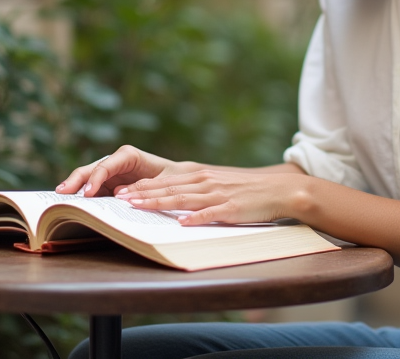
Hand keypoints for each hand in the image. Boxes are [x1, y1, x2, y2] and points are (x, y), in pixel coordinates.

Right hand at [56, 146, 199, 197]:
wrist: (178, 180)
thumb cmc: (172, 178)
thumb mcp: (162, 182)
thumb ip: (142, 185)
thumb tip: (119, 194)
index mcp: (128, 155)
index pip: (106, 165)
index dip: (95, 179)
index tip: (88, 194)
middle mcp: (115, 162)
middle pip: (90, 170)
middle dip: (75, 181)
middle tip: (61, 194)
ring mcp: (109, 174)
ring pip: (87, 179)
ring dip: (74, 189)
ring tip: (61, 200)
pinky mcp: (107, 185)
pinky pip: (92, 190)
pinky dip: (82, 197)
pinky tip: (72, 206)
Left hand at [115, 169, 308, 224]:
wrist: (279, 190)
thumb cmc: (248, 190)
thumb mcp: (219, 184)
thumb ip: (198, 189)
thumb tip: (174, 199)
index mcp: (202, 176)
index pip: (166, 181)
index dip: (143, 186)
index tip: (122, 192)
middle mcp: (206, 182)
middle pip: (168, 188)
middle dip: (142, 194)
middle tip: (120, 199)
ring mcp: (218, 195)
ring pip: (182, 198)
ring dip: (158, 202)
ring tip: (139, 207)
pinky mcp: (231, 209)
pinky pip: (210, 214)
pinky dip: (195, 218)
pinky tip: (181, 223)